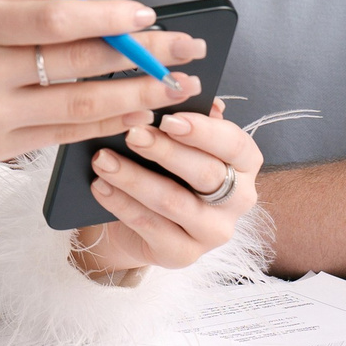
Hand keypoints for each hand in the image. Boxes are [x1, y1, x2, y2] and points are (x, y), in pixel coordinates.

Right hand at [0, 0, 204, 197]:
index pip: (52, 19)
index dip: (106, 16)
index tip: (149, 12)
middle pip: (75, 64)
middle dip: (140, 56)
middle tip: (187, 50)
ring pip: (76, 107)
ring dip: (134, 96)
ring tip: (175, 86)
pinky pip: (61, 136)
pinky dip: (103, 125)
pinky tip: (136, 113)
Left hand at [71, 99, 263, 275]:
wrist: (143, 219)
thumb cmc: (167, 167)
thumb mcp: (179, 140)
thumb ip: (185, 116)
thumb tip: (181, 90)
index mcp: (244, 163)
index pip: (235, 144)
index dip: (203, 131)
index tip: (168, 118)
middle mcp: (239, 200)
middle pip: (206, 174)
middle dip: (164, 151)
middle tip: (131, 134)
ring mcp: (213, 231)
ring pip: (174, 202)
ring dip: (134, 177)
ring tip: (103, 159)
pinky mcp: (184, 254)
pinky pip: (150, 227)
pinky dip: (122, 204)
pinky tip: (101, 186)